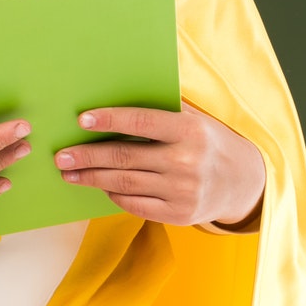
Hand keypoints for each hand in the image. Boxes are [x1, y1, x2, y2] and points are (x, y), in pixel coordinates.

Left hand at [55, 104, 265, 226]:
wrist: (245, 182)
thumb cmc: (207, 141)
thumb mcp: (194, 118)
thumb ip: (161, 109)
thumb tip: (111, 91)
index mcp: (189, 131)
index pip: (141, 122)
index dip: (109, 120)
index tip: (81, 119)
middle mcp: (187, 161)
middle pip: (124, 158)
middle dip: (86, 156)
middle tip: (60, 156)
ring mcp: (183, 191)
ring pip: (124, 183)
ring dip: (90, 177)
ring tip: (68, 172)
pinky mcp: (180, 214)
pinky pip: (135, 204)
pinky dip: (113, 194)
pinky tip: (99, 186)